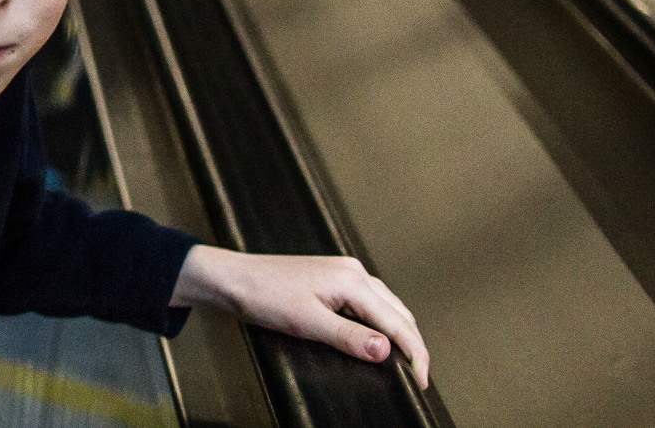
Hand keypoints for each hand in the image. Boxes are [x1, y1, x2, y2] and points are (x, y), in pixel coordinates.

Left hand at [174, 246, 428, 388]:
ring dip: (399, 333)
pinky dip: (381, 323)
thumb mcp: (307, 323)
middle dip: (414, 345)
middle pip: (399, 313)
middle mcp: (354, 272)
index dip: (415, 354)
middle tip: (418, 378)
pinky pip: (369, 302)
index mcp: (352, 281)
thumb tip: (387, 352)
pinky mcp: (332, 279)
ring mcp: (344, 273)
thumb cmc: (264, 297)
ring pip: (387, 307)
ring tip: (406, 363)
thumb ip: (349, 337)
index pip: (398, 322)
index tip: (422, 383)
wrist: (232, 278)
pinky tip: (377, 339)